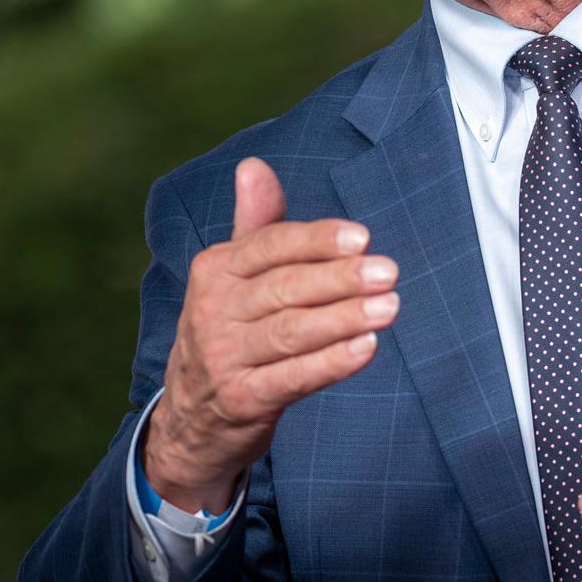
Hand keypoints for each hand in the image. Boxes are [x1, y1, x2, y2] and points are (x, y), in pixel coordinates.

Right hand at [143, 157, 398, 512]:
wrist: (192, 415)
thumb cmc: (229, 329)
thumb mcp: (231, 275)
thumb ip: (255, 224)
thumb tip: (253, 165)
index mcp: (215, 270)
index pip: (269, 246)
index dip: (315, 240)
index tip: (361, 237)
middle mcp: (214, 310)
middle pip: (284, 288)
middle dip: (339, 279)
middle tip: (388, 271)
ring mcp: (225, 357)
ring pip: (291, 332)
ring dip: (344, 318)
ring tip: (389, 307)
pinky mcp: (243, 399)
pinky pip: (293, 378)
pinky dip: (331, 363)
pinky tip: (366, 348)